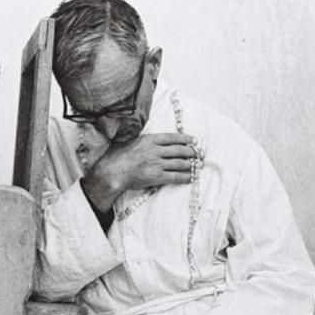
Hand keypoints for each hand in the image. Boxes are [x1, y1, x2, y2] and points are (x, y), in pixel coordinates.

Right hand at [82, 133, 196, 212]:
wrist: (112, 172)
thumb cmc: (118, 157)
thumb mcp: (130, 140)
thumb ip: (143, 139)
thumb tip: (151, 138)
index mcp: (150, 139)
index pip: (173, 138)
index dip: (186, 139)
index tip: (194, 141)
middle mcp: (156, 150)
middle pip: (180, 150)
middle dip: (193, 152)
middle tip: (201, 154)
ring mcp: (157, 164)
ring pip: (180, 163)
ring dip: (192, 165)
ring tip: (199, 165)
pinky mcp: (157, 177)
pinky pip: (176, 176)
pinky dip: (186, 177)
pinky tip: (192, 177)